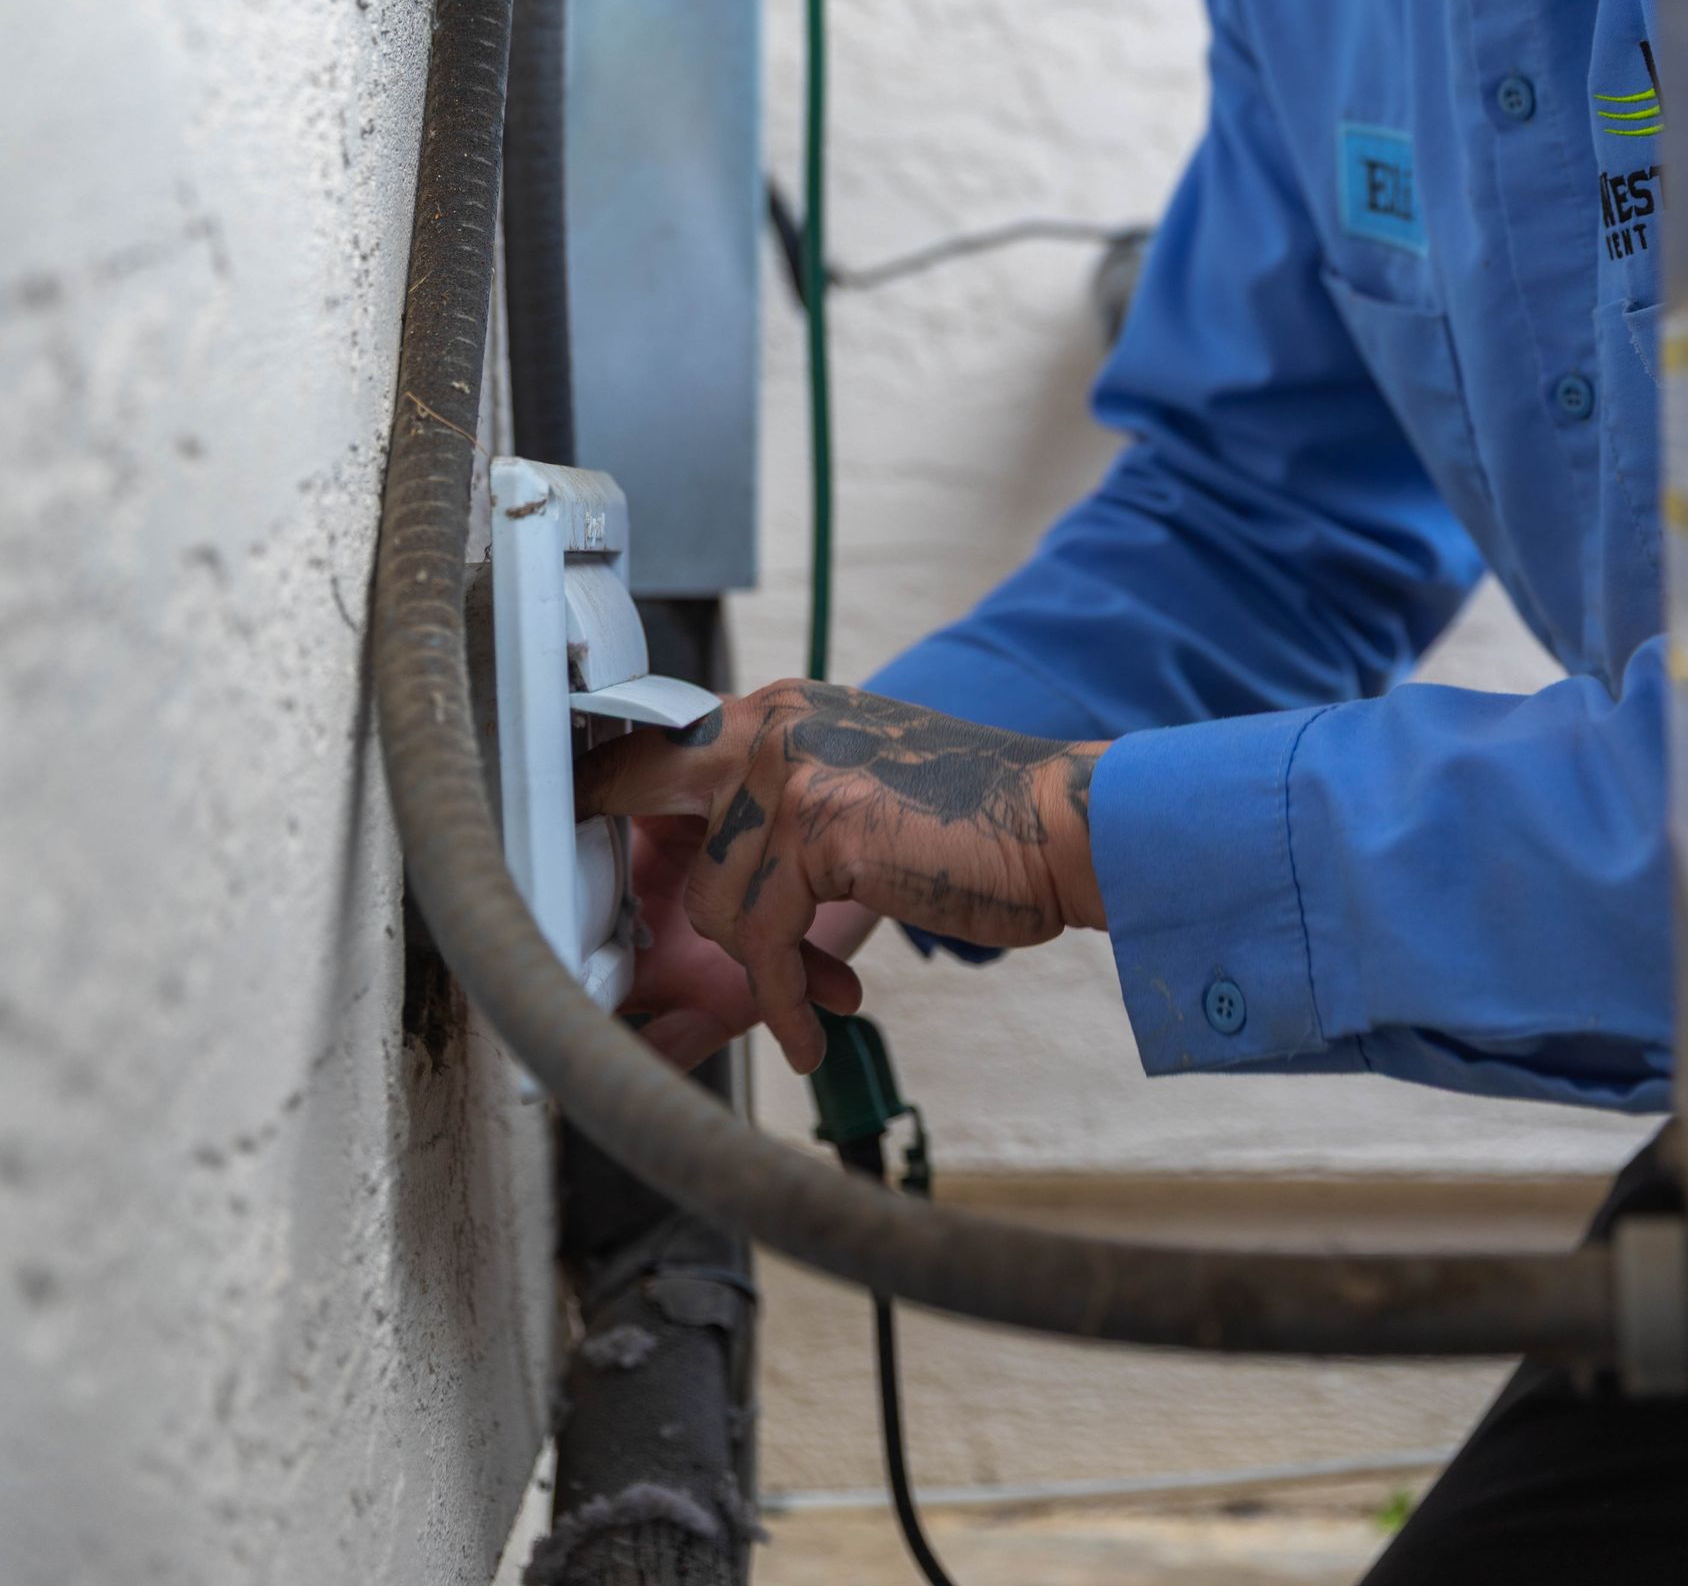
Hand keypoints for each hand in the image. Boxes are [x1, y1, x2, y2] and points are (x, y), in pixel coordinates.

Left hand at [577, 683, 1107, 1073]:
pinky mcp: (816, 831)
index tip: (574, 840)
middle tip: (597, 933)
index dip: (608, 792)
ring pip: (711, 898)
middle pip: (635, 784)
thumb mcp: (857, 788)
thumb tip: (706, 875)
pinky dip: (785, 1001)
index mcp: (779, 708)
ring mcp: (789, 771)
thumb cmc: (972, 827)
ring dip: (759, 967)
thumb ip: (781, 808)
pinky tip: (813, 1032)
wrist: (1060, 827)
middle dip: (603, 856)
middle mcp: (772, 722)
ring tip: (811, 1000)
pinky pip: (763, 942)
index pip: (657, 738)